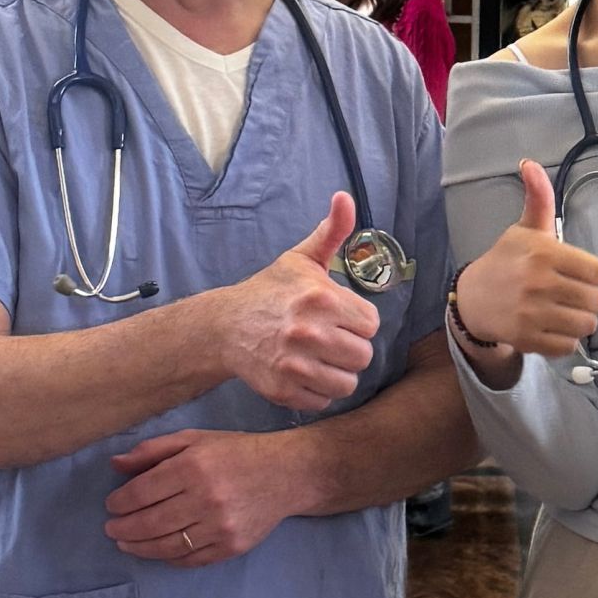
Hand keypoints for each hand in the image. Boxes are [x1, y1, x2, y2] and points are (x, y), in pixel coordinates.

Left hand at [105, 428, 299, 565]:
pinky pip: (189, 559)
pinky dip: (167, 558)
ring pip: (166, 545)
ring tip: (125, 543)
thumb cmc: (236, 452)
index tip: (111, 505)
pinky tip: (156, 551)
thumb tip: (115, 464)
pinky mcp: (230, 547)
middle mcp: (205, 498)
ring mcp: (219, 526)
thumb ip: (154, 450)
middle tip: (111, 529)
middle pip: (150, 522)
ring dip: (139, 547)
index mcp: (194, 466)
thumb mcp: (195, 439)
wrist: (285, 474)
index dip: (120, 502)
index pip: (143, 491)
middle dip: (123, 528)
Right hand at [219, 194, 380, 410]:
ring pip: (347, 383)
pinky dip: (318, 391)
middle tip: (331, 339)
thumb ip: (331, 231)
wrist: (226, 326)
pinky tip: (306, 372)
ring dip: (337, 372)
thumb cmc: (271, 291)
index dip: (357, 321)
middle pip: (363, 356)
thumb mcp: (302, 258)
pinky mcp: (283, 390)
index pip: (371, 324)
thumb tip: (345, 197)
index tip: (339, 317)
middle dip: (350, 348)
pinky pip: (323, 400)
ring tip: (322, 358)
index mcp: (321, 299)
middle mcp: (309, 333)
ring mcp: (294, 365)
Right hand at [453, 162, 597, 359]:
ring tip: (566, 312)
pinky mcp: (527, 340)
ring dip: (580, 321)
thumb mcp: (525, 229)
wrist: (472, 299)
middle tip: (574, 295)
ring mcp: (533, 314)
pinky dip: (565, 340)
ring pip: (585, 325)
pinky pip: (567, 347)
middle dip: (589, 299)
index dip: (592, 274)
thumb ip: (539, 198)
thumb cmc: (506, 261)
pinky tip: (553, 327)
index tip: (579, 274)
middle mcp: (539, 283)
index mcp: (544, 253)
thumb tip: (530, 163)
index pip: (597, 272)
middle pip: (596, 301)